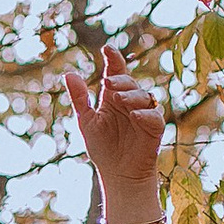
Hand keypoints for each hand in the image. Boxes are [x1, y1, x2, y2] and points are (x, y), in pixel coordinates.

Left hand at [63, 43, 167, 215]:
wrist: (118, 174)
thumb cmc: (103, 148)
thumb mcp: (86, 121)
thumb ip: (80, 98)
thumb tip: (69, 73)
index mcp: (113, 97)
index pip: (116, 72)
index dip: (113, 59)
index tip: (107, 49)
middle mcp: (130, 102)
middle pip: (129, 82)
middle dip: (120, 80)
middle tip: (108, 83)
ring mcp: (144, 114)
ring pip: (143, 96)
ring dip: (130, 95)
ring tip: (117, 99)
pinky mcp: (154, 128)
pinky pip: (154, 117)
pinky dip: (144, 115)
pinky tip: (134, 116)